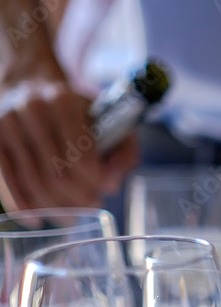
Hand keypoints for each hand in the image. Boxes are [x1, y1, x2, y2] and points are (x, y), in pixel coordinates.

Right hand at [0, 78, 136, 210]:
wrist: (30, 86)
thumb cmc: (77, 112)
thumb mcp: (110, 122)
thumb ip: (123, 153)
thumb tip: (111, 184)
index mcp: (63, 101)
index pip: (81, 156)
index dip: (92, 182)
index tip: (100, 191)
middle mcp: (31, 109)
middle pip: (56, 172)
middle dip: (76, 198)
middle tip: (89, 207)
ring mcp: (6, 123)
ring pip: (31, 180)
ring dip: (54, 206)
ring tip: (70, 217)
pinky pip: (4, 178)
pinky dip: (20, 204)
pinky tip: (36, 219)